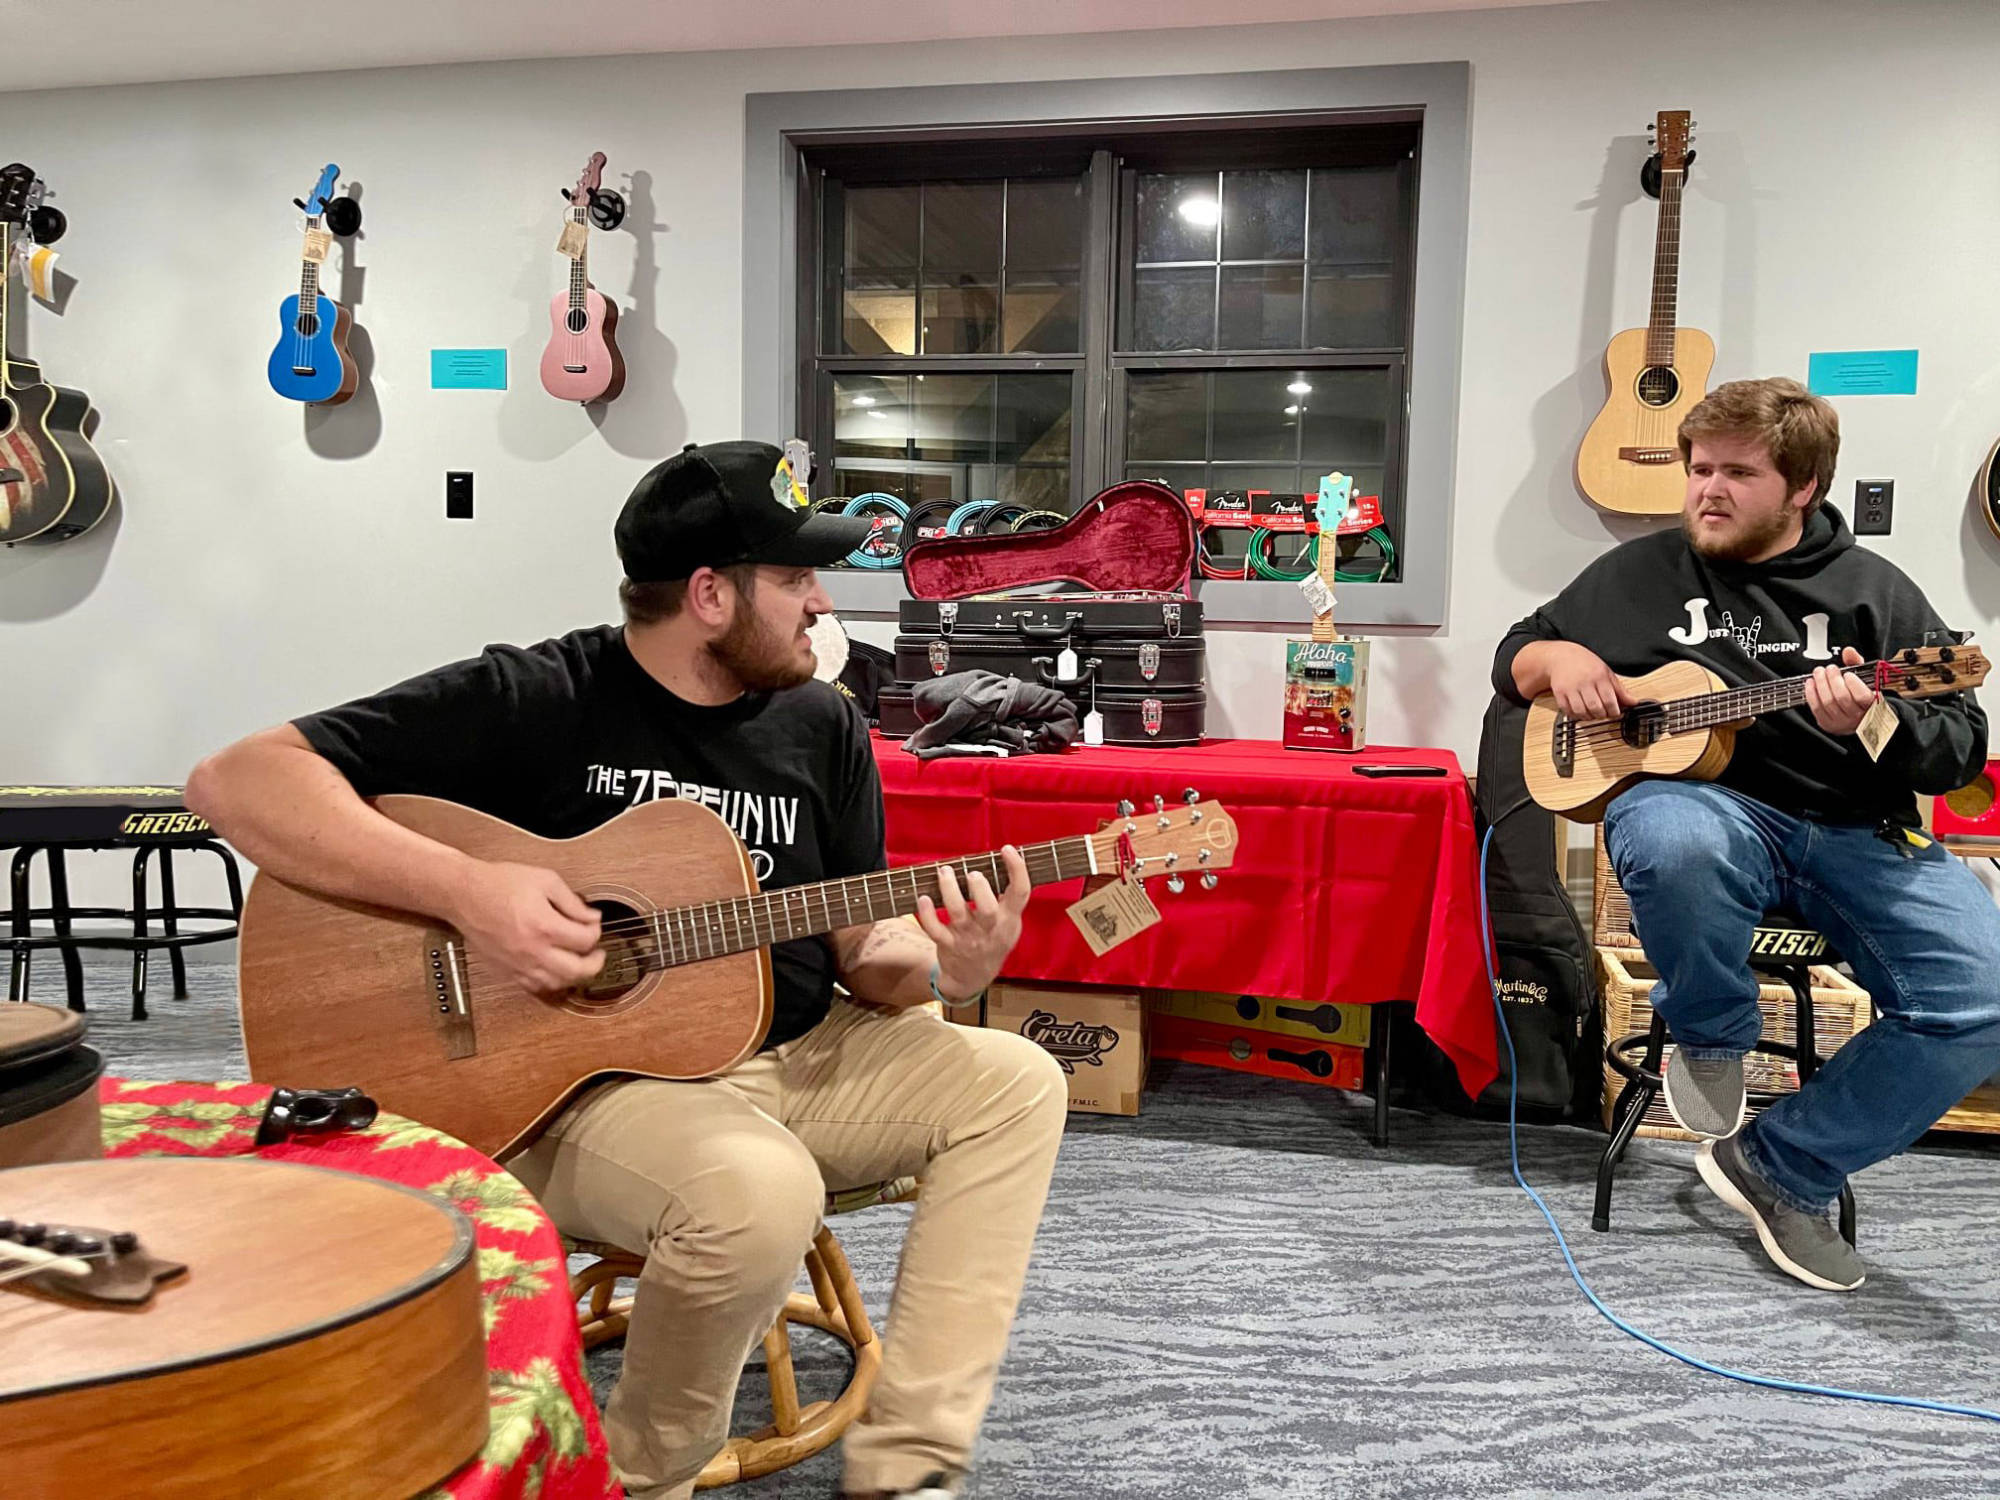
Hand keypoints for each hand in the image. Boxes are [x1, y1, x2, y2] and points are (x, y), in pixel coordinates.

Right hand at [450, 860, 604, 996]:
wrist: (463, 894)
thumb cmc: (499, 883)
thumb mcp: (544, 880)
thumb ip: (572, 901)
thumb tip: (592, 917)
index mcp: (544, 926)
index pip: (585, 940)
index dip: (596, 931)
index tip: (593, 923)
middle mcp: (532, 951)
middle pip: (576, 971)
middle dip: (595, 963)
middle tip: (598, 954)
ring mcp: (518, 964)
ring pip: (556, 984)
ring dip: (574, 976)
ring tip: (579, 962)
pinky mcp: (506, 971)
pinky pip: (534, 987)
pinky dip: (550, 982)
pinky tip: (555, 970)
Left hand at [914, 846, 1031, 1000]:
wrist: (972, 978)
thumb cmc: (992, 940)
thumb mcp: (1009, 924)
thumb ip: (1008, 900)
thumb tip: (1001, 862)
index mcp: (1009, 920)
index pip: (1021, 893)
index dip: (1017, 869)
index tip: (1008, 849)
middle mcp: (990, 929)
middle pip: (987, 908)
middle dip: (979, 886)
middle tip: (972, 873)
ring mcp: (968, 938)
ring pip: (958, 913)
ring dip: (949, 890)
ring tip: (945, 872)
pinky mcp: (947, 944)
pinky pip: (935, 929)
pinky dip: (927, 914)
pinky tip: (922, 898)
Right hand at [1541, 642, 1631, 721]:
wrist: (1561, 656)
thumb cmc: (1586, 663)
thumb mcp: (1606, 672)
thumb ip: (1619, 689)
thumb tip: (1632, 702)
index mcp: (1599, 676)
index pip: (1610, 700)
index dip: (1614, 711)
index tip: (1615, 712)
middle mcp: (1585, 682)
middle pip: (1596, 708)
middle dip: (1602, 715)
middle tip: (1604, 714)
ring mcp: (1571, 688)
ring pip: (1582, 711)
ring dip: (1589, 717)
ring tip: (1592, 713)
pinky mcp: (1559, 693)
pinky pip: (1568, 710)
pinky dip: (1575, 715)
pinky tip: (1580, 711)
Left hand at [1806, 646, 1875, 734]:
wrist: (1857, 716)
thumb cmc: (1861, 695)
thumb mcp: (1864, 678)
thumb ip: (1857, 664)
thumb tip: (1849, 651)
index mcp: (1872, 705)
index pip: (1862, 697)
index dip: (1853, 684)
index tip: (1848, 674)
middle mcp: (1857, 716)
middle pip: (1842, 698)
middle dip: (1833, 680)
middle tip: (1830, 668)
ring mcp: (1841, 722)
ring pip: (1828, 702)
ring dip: (1821, 684)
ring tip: (1819, 672)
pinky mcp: (1827, 724)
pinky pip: (1816, 708)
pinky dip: (1811, 693)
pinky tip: (1811, 683)